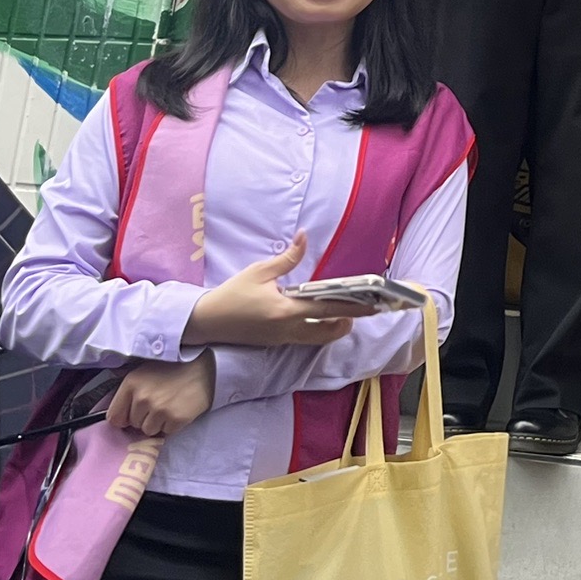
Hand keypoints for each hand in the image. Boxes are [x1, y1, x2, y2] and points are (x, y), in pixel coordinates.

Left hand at [107, 352, 215, 438]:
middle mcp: (142, 398)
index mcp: (131, 384)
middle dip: (144, 417)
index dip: (124, 417)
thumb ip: (129, 392)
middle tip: (159, 402)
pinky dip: (172, 424)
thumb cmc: (173, 368)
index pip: (114, 417)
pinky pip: (166, 432)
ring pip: (148, 430)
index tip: (132, 414)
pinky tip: (179, 409)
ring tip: (170, 406)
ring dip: (158, 422)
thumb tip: (117, 417)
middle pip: (133, 424)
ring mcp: (160, 410)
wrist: (206, 367)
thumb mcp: (145, 371)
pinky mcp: (176, 419)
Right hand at [184, 232, 368, 348]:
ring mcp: (282, 339)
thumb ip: (288, 258)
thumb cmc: (233, 294)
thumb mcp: (259, 272)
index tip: (372, 304)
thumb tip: (304, 236)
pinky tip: (321, 317)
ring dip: (334, 328)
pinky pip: (304, 339)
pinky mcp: (276, 342)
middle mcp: (288, 330)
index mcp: (286, 311)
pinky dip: (318, 330)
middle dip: (349, 321)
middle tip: (364, 309)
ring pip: (318, 339)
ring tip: (345, 313)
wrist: (207, 321)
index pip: (328, 310)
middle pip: (328, 332)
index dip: (353, 307)